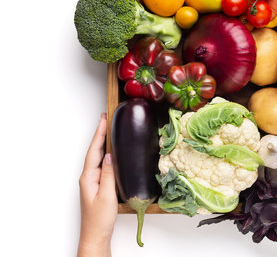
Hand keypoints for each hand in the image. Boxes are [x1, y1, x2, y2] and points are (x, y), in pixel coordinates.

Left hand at [78, 113, 117, 256]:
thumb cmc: (100, 220)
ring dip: (102, 142)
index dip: (99, 135)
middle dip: (100, 134)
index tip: (103, 120)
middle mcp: (88, 177)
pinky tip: (111, 152)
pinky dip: (105, 154)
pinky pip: (101, 164)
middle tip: (106, 119)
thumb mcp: (106, 196)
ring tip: (108, 129)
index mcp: (88, 178)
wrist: (96, 235)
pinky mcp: (98, 185)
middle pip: (93, 151)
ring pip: (97, 157)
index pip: (94, 151)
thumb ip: (107, 175)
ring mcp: (92, 181)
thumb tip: (109, 156)